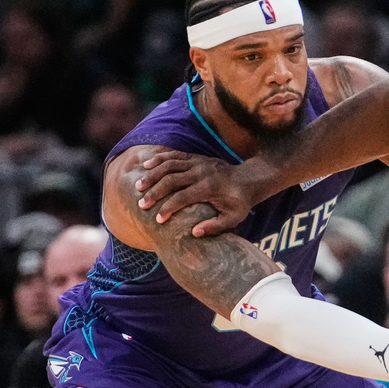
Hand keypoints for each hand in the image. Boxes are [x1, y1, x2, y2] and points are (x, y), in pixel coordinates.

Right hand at [135, 151, 263, 235]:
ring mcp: (198, 162)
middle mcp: (202, 172)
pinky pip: (174, 155)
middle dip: (154, 192)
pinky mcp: (196, 157)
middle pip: (172, 179)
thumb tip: (194, 232)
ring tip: (138, 186)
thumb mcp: (234, 218)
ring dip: (152, 174)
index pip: (183, 197)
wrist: (249, 179)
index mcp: (209, 188)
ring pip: (169, 164)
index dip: (168, 208)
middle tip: (141, 205)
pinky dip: (159, 158)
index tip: (158, 220)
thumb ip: (216, 227)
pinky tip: (146, 165)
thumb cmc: (239, 202)